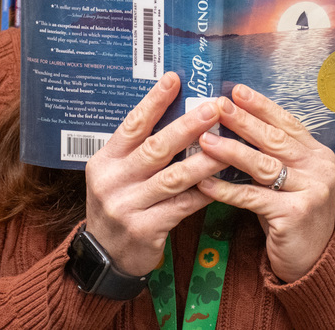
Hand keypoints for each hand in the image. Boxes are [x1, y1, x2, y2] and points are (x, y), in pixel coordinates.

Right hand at [84, 72, 227, 275]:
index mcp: (105, 160)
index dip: (154, 102)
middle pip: (155, 148)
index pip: (132, 125)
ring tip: (229, 144)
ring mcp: (126, 206)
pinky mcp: (144, 229)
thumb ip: (139, 149)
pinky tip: (223, 182)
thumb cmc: (120, 204)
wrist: (105, 255)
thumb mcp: (118, 174)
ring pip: (173, 177)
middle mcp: (112, 181)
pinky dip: (205, 192)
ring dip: (204, 160)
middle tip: (213, 108)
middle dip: (187, 127)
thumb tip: (177, 113)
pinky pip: (182, 206)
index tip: (175, 79)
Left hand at [196, 84, 334, 282]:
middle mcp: (320, 168)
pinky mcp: (295, 214)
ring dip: (230, 151)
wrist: (312, 261)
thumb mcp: (290, 180)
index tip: (237, 91)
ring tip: (204, 140)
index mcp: (319, 154)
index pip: (287, 123)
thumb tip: (235, 123)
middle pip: (274, 139)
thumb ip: (273, 155)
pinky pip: (252, 197)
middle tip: (217, 106)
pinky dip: (226, 189)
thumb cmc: (292, 214)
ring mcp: (311, 191)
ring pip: (262, 165)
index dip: (261, 106)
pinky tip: (204, 182)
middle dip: (243, 121)